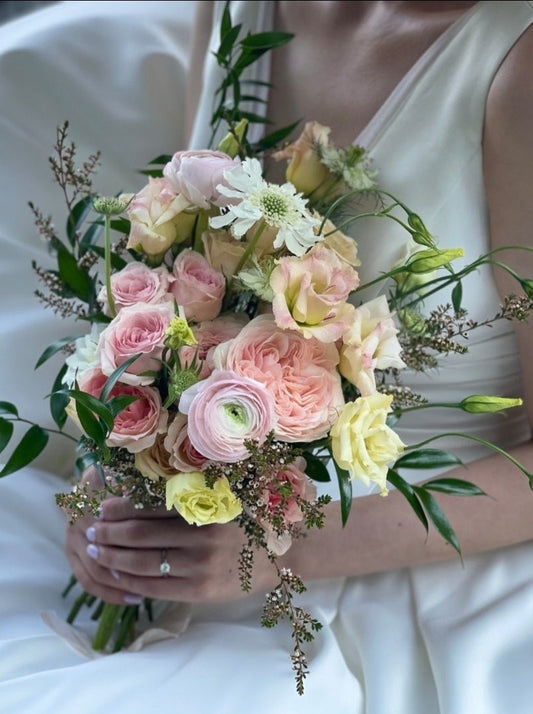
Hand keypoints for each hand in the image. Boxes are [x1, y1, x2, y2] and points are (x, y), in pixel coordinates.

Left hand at [65, 475, 276, 605]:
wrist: (286, 552)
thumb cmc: (254, 517)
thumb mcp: (227, 494)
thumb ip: (193, 493)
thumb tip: (146, 490)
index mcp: (205, 505)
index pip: (152, 506)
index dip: (122, 507)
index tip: (102, 506)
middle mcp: (201, 534)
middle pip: (141, 534)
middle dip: (109, 532)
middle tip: (90, 529)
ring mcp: (200, 565)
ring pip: (143, 562)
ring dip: (113, 556)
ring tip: (94, 551)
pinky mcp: (200, 590)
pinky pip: (157, 586)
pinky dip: (131, 580)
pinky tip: (117, 574)